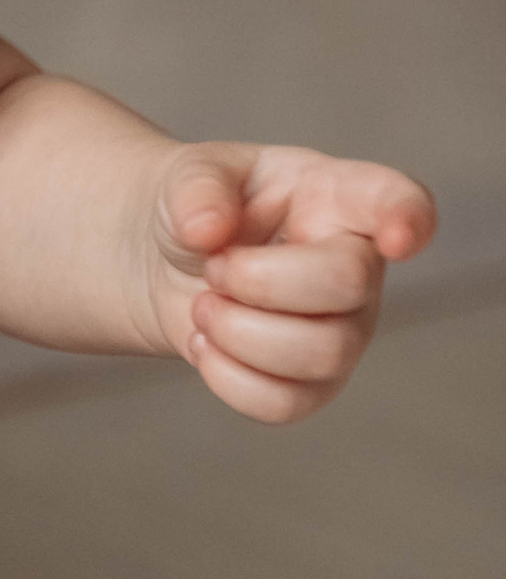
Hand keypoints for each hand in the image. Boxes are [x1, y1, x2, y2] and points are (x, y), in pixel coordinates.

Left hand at [147, 144, 435, 423]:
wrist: (170, 264)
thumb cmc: (202, 207)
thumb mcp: (190, 174)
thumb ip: (196, 187)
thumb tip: (207, 227)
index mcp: (338, 197)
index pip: (397, 200)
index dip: (408, 219)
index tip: (396, 238)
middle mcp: (358, 265)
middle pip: (349, 285)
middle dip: (259, 280)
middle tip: (213, 268)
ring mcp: (344, 330)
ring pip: (323, 355)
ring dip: (236, 332)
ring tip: (204, 306)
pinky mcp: (313, 384)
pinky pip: (285, 404)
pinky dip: (227, 377)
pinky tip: (206, 345)